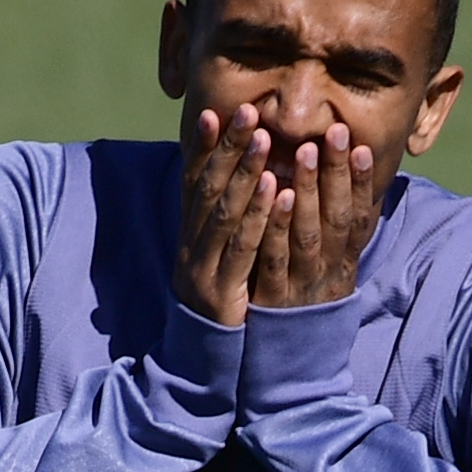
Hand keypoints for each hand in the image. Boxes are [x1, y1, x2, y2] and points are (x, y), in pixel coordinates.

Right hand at [175, 105, 278, 326]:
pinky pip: (243, 249)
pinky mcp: (221, 290)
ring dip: (245, 173)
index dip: (203, 147)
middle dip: (228, 148)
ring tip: (264, 139)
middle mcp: (191, 244)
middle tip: (247, 112)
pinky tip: (281, 191)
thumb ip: (223, 219)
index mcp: (190, 233)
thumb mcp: (216, 254)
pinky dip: (261, 217)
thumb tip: (236, 177)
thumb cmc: (219, 296)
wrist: (204, 359)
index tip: (215, 111)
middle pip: (208, 189)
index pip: (193, 181)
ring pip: (224, 213)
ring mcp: (203, 266)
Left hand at [248, 121, 377, 310]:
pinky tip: (275, 194)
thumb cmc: (306, 306)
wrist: (288, 369)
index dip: (362, 183)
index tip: (362, 147)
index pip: (359, 218)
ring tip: (306, 151)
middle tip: (335, 133)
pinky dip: (277, 224)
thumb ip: (338, 237)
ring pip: (309, 233)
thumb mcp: (331, 274)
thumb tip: (348, 190)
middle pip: (338, 219)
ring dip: (309, 190)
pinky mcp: (272, 297)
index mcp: (344, 265)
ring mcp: (301, 285)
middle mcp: (329, 273)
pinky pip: (275, 257)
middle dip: (337, 174)